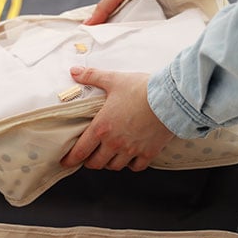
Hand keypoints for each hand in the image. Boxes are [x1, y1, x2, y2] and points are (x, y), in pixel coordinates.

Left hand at [60, 67, 174, 171]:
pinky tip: (130, 158)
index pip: (80, 151)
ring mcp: (131, 150)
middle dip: (90, 162)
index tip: (66, 162)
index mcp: (101, 128)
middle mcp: (114, 143)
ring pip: (114, 166)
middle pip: (96, 164)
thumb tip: (74, 71)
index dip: (70, 159)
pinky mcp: (148, 153)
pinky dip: (131, 165)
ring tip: (109, 155)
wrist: (171, 98)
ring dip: (109, 163)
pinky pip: (135, 167)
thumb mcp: (114, 80)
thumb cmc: (141, 89)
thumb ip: (92, 76)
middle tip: (90, 156)